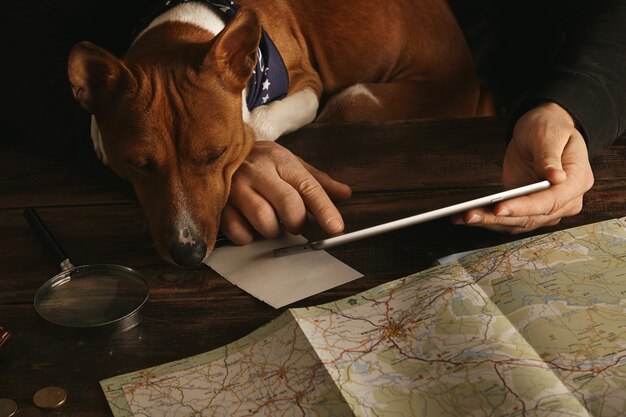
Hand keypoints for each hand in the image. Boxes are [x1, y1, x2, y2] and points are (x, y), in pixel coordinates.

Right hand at [221, 141, 351, 243]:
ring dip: (272, 230)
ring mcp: (236, 187)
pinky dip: (249, 236)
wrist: (216, 149)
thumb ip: (317, 181)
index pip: (308, 187)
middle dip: (296, 222)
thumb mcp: (290, 164)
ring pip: (264, 221)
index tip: (336, 227)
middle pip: (289, 206)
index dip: (324, 210)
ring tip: (268, 220)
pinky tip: (248, 224)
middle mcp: (258, 171)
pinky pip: (241, 232)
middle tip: (292, 222)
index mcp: (280, 160)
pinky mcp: (218, 204)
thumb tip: (345, 193)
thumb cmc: (260, 161)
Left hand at [454, 102, 593, 232]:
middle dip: (499, 218)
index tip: (500, 208)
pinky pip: (510, 220)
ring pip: (519, 223)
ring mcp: (548, 208)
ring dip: (490, 222)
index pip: (550, 201)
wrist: (543, 130)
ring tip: (462, 217)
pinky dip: (490, 220)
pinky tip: (466, 216)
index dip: (524, 207)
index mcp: (577, 181)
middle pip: (532, 217)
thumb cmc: (549, 127)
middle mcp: (566, 201)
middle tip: (470, 215)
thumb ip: (550, 156)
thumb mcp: (548, 134)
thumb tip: (556, 178)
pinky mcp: (529, 209)